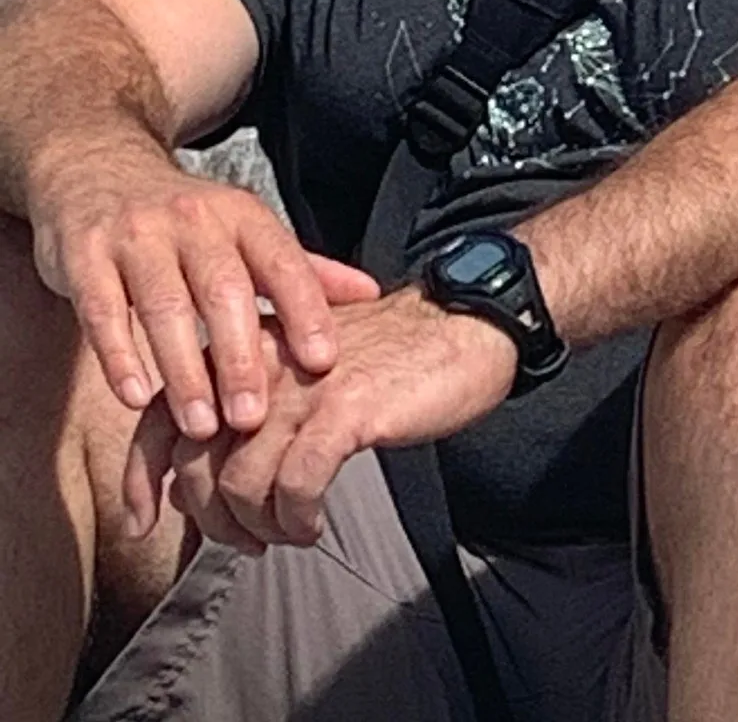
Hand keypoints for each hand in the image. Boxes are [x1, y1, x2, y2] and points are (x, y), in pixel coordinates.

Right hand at [29, 138, 378, 440]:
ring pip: (165, 307)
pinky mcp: (85, 255)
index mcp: (244, 216)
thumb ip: (303, 268)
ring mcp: (138, 235)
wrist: (100, 168)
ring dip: (184, 371)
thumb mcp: (246, 231)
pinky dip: (120, 355)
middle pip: (225, 291)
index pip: (284, 262)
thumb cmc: (185, 220)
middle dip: (241, 357)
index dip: (306, 310)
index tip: (324, 360)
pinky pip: (102, 310)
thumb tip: (370, 294)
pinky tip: (136, 396)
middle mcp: (195, 220)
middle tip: (254, 417)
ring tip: (200, 425)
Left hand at [122, 286, 519, 550]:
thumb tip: (190, 481)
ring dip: (260, 527)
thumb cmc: (390, 356)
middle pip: (196, 465)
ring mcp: (302, 386)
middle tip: (247, 540)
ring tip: (290, 532)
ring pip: (239, 485)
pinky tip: (315, 524)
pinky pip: (295, 489)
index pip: (160, 418)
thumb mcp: (305, 373)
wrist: (467, 325)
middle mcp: (262, 363)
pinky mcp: (344, 410)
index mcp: (246, 348)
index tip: (144, 521)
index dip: (141, 479)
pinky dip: (298, 520)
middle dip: (212, 521)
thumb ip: (246, 412)